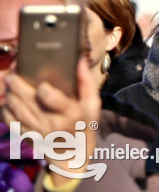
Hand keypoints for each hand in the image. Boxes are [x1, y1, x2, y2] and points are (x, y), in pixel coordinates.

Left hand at [4, 58, 99, 181]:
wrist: (73, 155)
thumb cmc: (85, 125)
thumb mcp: (93, 104)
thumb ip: (86, 82)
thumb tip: (78, 59)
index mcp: (72, 113)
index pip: (52, 100)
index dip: (43, 89)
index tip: (41, 82)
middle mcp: (53, 123)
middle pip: (29, 103)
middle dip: (17, 88)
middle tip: (11, 75)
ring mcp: (38, 132)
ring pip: (18, 113)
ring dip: (10, 97)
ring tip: (8, 84)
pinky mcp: (28, 137)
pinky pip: (12, 123)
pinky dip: (6, 112)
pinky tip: (7, 102)